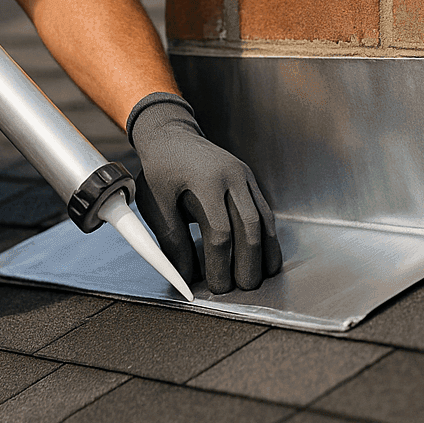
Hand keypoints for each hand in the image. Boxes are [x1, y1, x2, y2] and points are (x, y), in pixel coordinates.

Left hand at [128, 93, 282, 293]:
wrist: (172, 134)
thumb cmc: (160, 170)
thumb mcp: (156, 202)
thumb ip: (171, 239)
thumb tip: (186, 275)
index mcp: (205, 180)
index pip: (219, 231)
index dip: (220, 263)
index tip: (216, 285)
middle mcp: (231, 176)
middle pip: (248, 227)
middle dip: (248, 262)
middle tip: (244, 288)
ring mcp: (244, 176)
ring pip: (264, 219)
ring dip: (265, 251)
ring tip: (261, 277)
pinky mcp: (249, 180)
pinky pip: (265, 211)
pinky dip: (268, 235)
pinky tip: (265, 255)